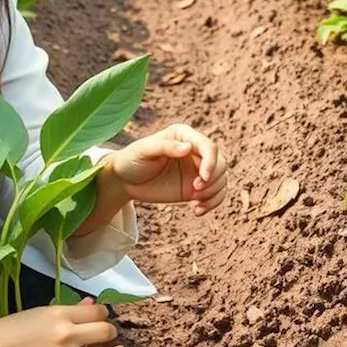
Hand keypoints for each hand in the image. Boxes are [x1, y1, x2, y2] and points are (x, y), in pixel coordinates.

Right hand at [0, 298, 122, 346]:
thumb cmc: (12, 329)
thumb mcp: (42, 312)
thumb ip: (70, 309)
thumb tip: (92, 304)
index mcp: (60, 314)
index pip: (98, 312)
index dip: (104, 314)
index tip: (101, 318)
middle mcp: (65, 336)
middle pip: (105, 332)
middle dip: (110, 332)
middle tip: (108, 334)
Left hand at [107, 123, 228, 215]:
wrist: (125, 181)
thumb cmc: (132, 160)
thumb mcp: (144, 151)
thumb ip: (165, 147)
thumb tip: (188, 148)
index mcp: (185, 136)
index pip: (209, 147)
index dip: (211, 163)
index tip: (202, 179)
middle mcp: (195, 151)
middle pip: (220, 163)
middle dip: (212, 180)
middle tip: (194, 192)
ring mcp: (197, 169)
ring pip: (221, 179)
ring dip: (213, 193)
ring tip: (195, 203)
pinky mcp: (196, 187)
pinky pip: (216, 194)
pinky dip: (212, 203)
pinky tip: (197, 210)